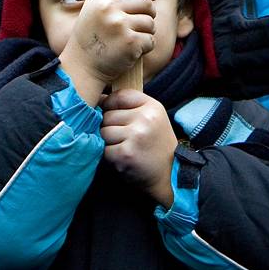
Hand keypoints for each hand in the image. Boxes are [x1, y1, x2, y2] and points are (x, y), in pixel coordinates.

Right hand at [59, 0, 156, 104]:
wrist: (81, 68)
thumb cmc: (91, 40)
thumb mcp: (94, 11)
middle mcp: (109, 8)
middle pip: (146, 2)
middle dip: (148, 14)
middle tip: (138, 25)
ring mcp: (119, 25)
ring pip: (150, 22)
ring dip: (146, 32)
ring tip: (131, 40)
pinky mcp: (130, 42)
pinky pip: (150, 40)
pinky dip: (146, 47)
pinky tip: (132, 52)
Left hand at [100, 89, 176, 207]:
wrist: (169, 173)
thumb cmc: (156, 144)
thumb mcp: (152, 118)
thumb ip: (130, 106)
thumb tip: (99, 98)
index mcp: (152, 107)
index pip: (120, 96)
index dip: (110, 104)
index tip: (114, 115)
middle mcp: (145, 118)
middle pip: (108, 115)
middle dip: (111, 127)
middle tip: (126, 138)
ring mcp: (135, 136)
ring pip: (104, 132)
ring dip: (109, 142)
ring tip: (126, 147)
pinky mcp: (125, 153)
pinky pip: (104, 149)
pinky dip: (111, 155)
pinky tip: (125, 158)